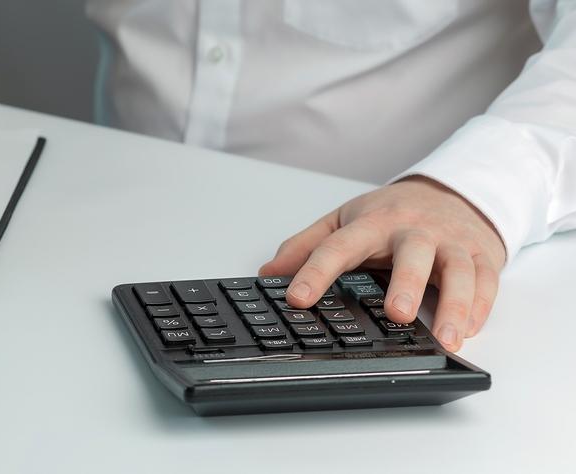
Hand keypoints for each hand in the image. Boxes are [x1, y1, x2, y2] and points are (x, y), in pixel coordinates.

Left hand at [259, 176, 506, 351]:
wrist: (453, 190)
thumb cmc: (393, 212)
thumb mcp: (345, 219)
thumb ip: (306, 246)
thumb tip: (268, 273)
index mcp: (374, 222)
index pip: (339, 246)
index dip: (315, 271)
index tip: (296, 298)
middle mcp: (415, 230)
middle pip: (414, 253)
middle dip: (407, 283)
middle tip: (397, 314)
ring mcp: (453, 242)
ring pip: (459, 270)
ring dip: (455, 305)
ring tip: (446, 338)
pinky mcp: (483, 255)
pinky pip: (487, 280)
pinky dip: (481, 306)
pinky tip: (470, 329)